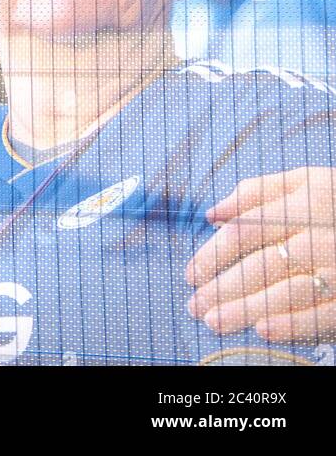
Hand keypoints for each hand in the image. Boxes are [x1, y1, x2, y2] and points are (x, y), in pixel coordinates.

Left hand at [185, 168, 335, 342]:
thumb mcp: (304, 181)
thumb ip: (257, 191)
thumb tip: (213, 212)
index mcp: (303, 205)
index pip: (248, 230)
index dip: (215, 253)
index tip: (191, 274)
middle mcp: (319, 238)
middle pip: (262, 265)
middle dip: (223, 287)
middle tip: (194, 305)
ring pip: (286, 292)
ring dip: (246, 309)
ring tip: (214, 320)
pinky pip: (321, 315)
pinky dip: (291, 324)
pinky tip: (262, 330)